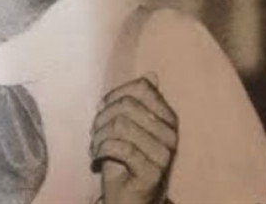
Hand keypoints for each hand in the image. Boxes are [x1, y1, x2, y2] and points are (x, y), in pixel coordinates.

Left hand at [90, 74, 177, 203]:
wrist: (131, 199)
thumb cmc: (126, 159)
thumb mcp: (129, 125)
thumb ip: (137, 101)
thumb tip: (151, 75)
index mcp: (167, 118)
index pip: (141, 89)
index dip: (114, 95)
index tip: (102, 108)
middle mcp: (170, 134)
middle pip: (127, 105)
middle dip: (102, 117)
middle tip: (95, 132)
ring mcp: (164, 154)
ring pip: (121, 125)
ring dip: (99, 135)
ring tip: (95, 145)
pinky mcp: (153, 173)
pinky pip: (121, 148)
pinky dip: (101, 150)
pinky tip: (97, 158)